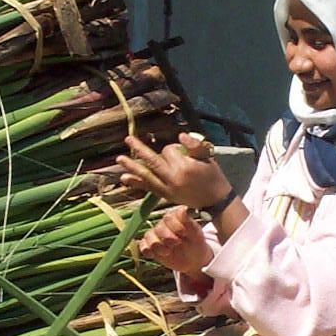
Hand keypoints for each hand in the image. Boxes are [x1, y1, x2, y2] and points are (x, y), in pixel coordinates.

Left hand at [117, 131, 231, 209]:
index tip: (182, 152)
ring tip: (119, 159)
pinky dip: (136, 183)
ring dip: (132, 167)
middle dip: (139, 150)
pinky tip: (124, 179)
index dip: (173, 148)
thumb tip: (181, 136)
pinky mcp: (165, 195)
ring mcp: (167, 189)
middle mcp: (172, 178)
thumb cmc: (213, 176)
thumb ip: (195, 146)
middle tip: (128, 139)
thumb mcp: (208, 157)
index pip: (169, 151)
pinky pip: (148, 188)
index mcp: (183, 167)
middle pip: (152, 161)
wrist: (215, 200)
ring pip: (146, 175)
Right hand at [140, 206, 214, 274]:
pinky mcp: (150, 244)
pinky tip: (152, 255)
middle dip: (167, 238)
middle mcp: (164, 222)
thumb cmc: (196, 244)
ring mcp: (156, 233)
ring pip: (149, 235)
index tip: (184, 234)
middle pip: (159, 227)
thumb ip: (189, 223)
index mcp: (176, 216)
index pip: (170, 217)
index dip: (176, 226)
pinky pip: (142, 244)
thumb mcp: (196, 235)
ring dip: (157, 245)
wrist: (192, 260)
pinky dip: (146, 249)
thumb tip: (186, 210)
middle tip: (176, 244)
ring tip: (167, 252)